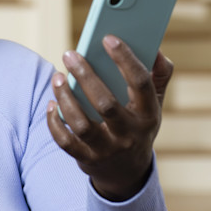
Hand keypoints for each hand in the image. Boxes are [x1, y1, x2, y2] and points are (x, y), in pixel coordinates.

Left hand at [47, 37, 173, 200]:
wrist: (128, 172)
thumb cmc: (138, 125)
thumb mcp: (155, 104)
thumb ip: (159, 75)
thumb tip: (155, 47)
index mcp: (148, 114)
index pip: (141, 83)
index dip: (125, 59)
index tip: (107, 38)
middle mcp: (129, 134)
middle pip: (106, 104)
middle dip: (85, 76)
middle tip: (70, 54)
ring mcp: (107, 150)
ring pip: (81, 124)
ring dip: (65, 98)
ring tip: (57, 76)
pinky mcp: (86, 159)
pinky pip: (65, 142)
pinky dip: (54, 122)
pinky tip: (52, 103)